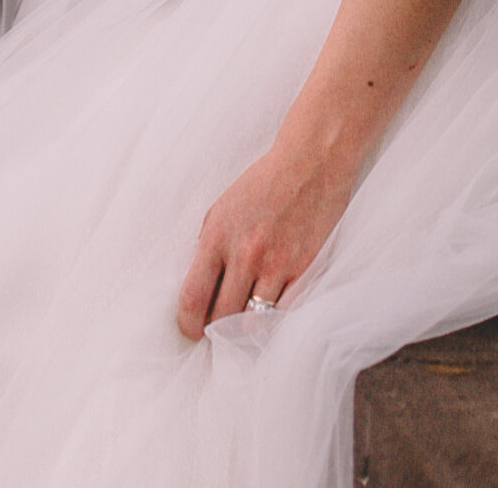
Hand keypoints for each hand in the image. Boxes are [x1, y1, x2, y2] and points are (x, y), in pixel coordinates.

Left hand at [176, 137, 355, 339]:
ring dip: (245, 328)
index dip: (188, 323)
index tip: (191, 330)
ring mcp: (276, 264)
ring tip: (243, 324)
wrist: (310, 164)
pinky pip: (283, 313)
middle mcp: (245, 254)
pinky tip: (269, 314)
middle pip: (222, 318)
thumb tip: (199, 287)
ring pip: (253, 322)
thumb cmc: (263, 184)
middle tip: (217, 333)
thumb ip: (209, 246)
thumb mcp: (222, 208)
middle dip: (216, 332)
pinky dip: (273, 320)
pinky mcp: (303, 270)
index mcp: (217, 236)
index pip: (193, 297)